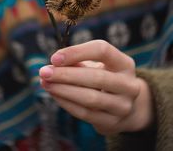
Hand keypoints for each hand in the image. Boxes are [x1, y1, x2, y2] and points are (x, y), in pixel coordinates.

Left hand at [39, 40, 153, 134]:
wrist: (125, 107)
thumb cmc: (104, 78)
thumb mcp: (98, 65)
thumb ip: (78, 62)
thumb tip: (54, 64)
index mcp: (125, 64)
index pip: (103, 50)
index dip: (77, 52)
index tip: (54, 58)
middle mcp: (129, 85)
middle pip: (96, 77)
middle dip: (66, 74)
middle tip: (44, 72)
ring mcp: (122, 106)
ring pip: (90, 98)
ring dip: (64, 90)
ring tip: (45, 83)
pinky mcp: (112, 122)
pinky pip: (85, 113)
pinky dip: (66, 103)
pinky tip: (54, 94)